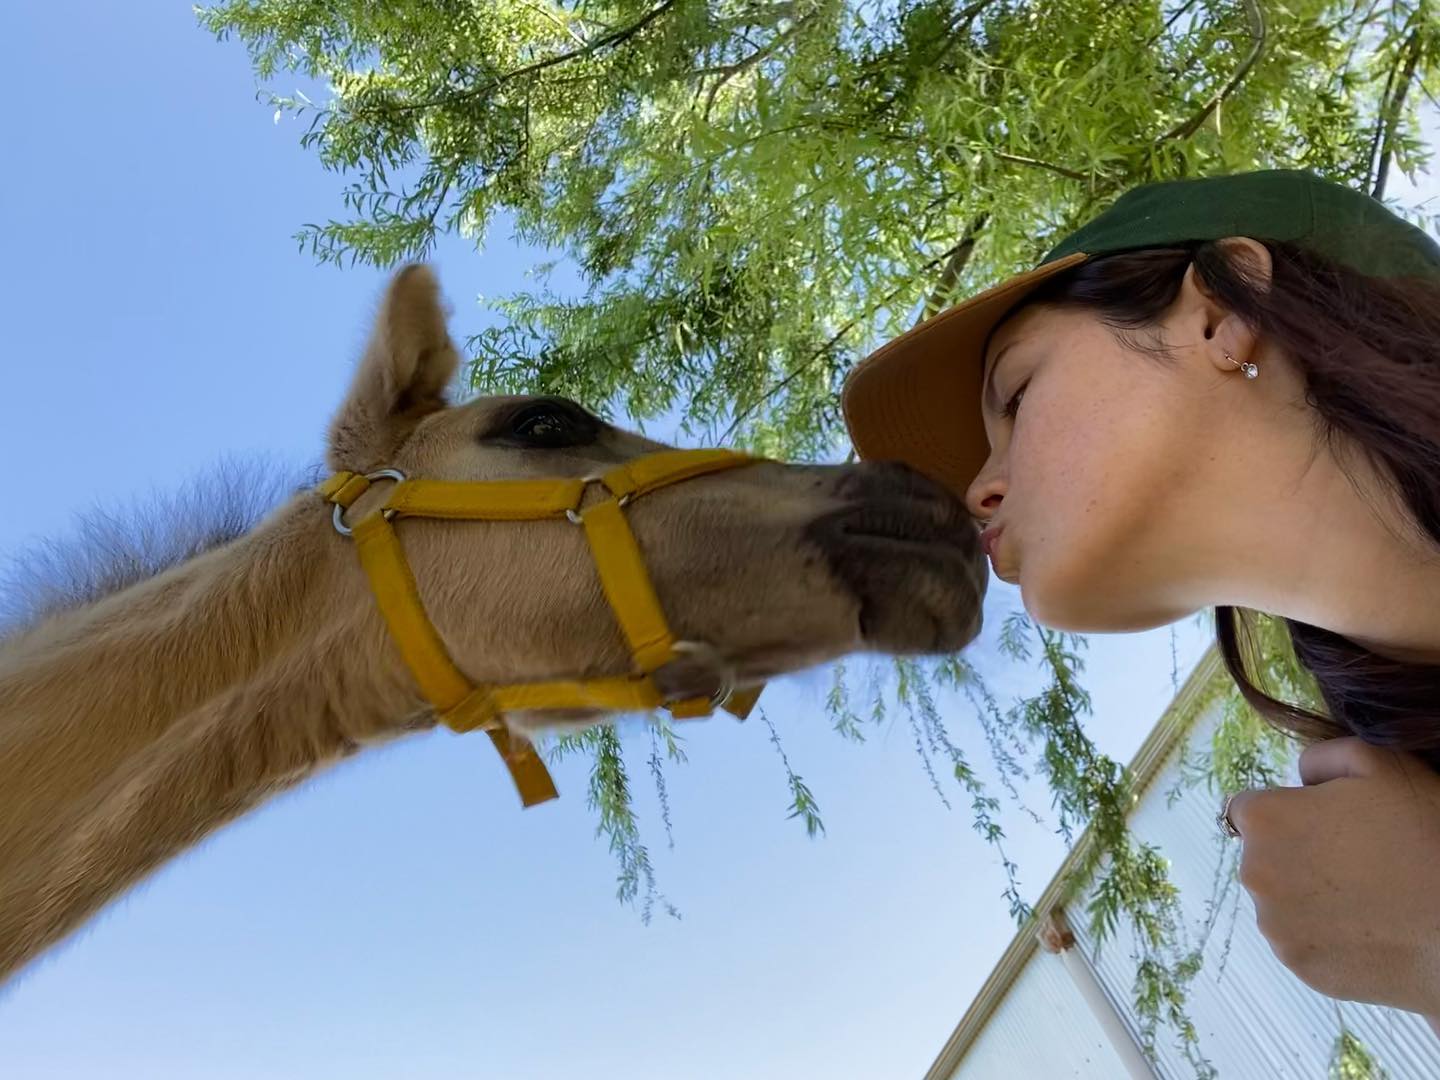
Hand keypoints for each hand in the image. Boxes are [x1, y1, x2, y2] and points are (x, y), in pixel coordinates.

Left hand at [1227, 737, 1439, 1014]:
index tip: (1326, 823)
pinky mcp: (1298, 965)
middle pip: (1263, 856)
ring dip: (1307, 895)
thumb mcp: (1376, 762)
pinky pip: (1301, 939)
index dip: (1288, 812)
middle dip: (1295, 853)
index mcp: (1264, 820)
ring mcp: (1274, 926)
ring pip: (1280, 900)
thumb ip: (1320, 759)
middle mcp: (1254, 873)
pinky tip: (1367, 928)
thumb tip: (1299, 777)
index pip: (1249, 808)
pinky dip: (1324, 934)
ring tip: (1366, 896)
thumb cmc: (1423, 832)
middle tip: (1355, 859)